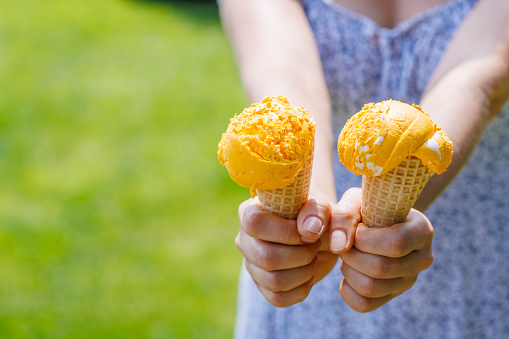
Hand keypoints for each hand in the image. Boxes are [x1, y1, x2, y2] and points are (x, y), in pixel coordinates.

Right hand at [236, 196, 336, 306]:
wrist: (320, 233)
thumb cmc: (315, 214)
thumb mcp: (320, 205)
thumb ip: (316, 212)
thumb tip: (308, 231)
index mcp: (249, 212)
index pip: (255, 223)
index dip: (285, 231)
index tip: (309, 232)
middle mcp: (244, 239)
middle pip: (266, 257)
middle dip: (301, 254)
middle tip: (315, 245)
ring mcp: (251, 264)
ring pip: (273, 281)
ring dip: (304, 271)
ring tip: (314, 258)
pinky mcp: (262, 286)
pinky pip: (278, 298)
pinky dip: (301, 288)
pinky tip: (308, 273)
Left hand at [329, 188, 433, 312]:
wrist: (371, 219)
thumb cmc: (364, 207)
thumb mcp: (354, 200)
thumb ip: (344, 217)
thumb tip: (339, 247)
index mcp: (421, 230)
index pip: (395, 244)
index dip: (364, 239)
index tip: (357, 228)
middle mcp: (422, 259)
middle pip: (380, 268)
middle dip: (351, 254)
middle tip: (346, 242)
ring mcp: (409, 280)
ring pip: (370, 288)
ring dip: (348, 269)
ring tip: (348, 254)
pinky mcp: (393, 296)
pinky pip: (364, 304)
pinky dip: (347, 288)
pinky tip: (349, 270)